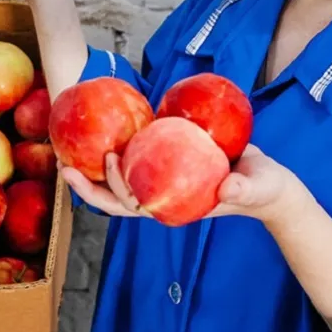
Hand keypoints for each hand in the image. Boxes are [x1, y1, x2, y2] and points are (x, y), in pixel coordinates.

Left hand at [60, 144, 300, 224]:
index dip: (114, 191)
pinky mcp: (167, 162)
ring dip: (92, 169)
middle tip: (63, 163)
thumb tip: (227, 189)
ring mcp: (161, 180)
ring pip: (119, 180)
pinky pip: (137, 156)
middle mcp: (161, 195)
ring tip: (66, 150)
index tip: (107, 162)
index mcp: (173, 206)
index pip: (134, 206)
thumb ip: (243, 189)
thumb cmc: (262, 189)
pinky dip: (118, 145)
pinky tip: (102, 125)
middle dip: (87, 186)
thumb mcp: (257, 188)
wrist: (269, 181)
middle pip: (115, 198)